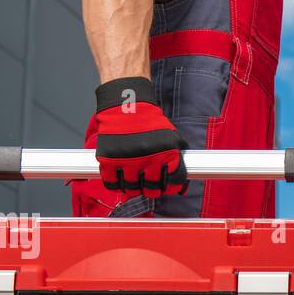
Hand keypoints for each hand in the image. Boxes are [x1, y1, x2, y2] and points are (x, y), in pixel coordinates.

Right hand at [92, 77, 187, 196]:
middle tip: (149, 186)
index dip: (171, 187)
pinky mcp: (108, 159)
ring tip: (134, 183)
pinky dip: (115, 185)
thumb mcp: (171, 136)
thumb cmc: (149, 121)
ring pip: (132, 189)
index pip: (173, 182)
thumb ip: (178, 155)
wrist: (126, 104)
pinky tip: (119, 181)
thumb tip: (184, 180)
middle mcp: (148, 159)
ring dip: (134, 188)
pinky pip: (112, 183)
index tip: (167, 187)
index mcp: (167, 154)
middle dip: (152, 190)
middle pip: (151, 190)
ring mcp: (127, 160)